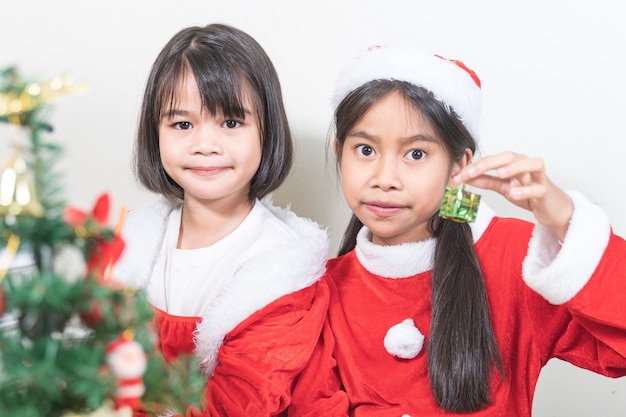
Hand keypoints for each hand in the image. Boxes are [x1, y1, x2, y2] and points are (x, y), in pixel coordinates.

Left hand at [451, 151, 572, 239]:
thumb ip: (487, 181)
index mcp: (514, 163)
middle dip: (488, 163)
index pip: (493, 159)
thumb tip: (466, 178)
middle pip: (510, 156)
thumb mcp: (504, 187)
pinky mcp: (546, 191)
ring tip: (500, 173)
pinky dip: (526, 190)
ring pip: (531, 165)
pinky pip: (538, 188)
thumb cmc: (530, 194)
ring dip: (514, 167)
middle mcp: (527, 165)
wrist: (552, 209)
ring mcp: (538, 177)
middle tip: (471, 171)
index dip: (475, 166)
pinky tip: (514, 193)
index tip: (458, 175)